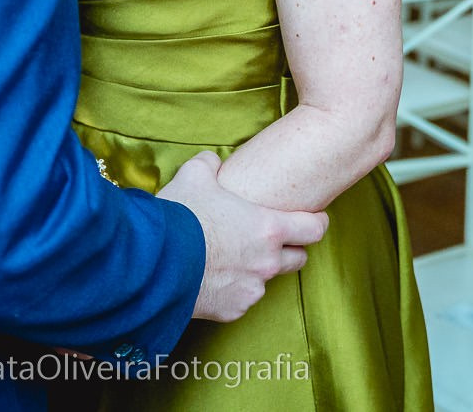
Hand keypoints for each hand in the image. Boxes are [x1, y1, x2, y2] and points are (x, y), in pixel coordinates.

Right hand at [156, 151, 326, 322]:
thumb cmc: (181, 217)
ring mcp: (252, 290)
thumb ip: (210, 164)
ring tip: (232, 259)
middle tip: (273, 240)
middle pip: (298, 259)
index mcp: (268, 229)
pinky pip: (241, 299)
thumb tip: (213, 162)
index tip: (317, 219)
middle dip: (290, 249)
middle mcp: (268, 262)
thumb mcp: (194, 176)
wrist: (154, 263)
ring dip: (257, 271)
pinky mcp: (233, 311)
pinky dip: (233, 290)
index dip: (318, 222)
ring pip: (267, 281)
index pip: (314, 229)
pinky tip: (212, 277)